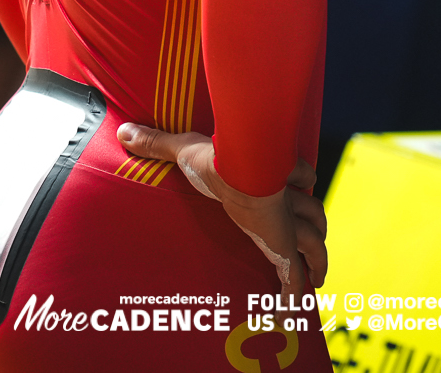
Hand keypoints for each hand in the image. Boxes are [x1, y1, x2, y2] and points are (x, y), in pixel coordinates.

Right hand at [117, 124, 326, 296]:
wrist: (241, 169)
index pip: (288, 182)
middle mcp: (279, 203)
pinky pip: (296, 272)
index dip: (294, 185)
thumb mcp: (184, 150)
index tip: (289, 196)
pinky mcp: (284, 245)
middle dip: (312, 222)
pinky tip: (293, 307)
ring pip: (313, 236)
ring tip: (316, 276)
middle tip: (309, 241)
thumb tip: (125, 133)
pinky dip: (295, 290)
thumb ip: (158, 144)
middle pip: (309, 211)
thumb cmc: (218, 158)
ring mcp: (286, 224)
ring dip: (315, 253)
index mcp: (262, 182)